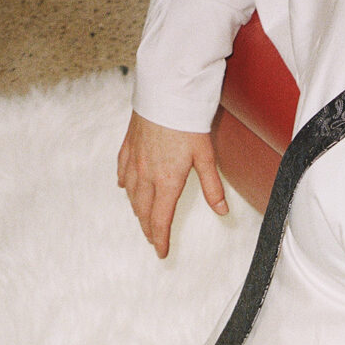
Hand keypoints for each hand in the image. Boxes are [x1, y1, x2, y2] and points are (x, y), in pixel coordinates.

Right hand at [117, 112, 228, 258]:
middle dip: (148, 228)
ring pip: (131, 194)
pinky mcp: (128, 145)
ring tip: (142, 219)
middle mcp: (146, 175)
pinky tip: (125, 187)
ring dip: (137, 210)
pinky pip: (122, 171)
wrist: (165, 92)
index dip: (160, 239)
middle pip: (143, 211)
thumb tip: (222, 211)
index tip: (161, 252)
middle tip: (153, 239)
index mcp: (166, 181)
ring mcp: (134, 160)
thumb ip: (212, 186)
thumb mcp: (206, 156)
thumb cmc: (187, 122)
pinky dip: (125, 184)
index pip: (160, 220)